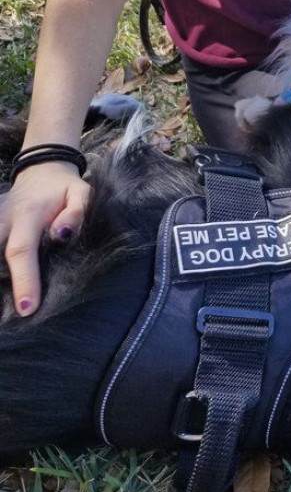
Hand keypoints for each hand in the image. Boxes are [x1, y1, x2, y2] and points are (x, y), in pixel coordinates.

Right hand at [0, 162, 90, 315]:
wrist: (42, 172)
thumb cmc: (65, 189)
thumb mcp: (81, 192)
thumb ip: (76, 212)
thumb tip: (61, 234)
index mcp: (28, 215)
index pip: (21, 251)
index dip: (24, 280)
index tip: (27, 307)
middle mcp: (3, 220)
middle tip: (6, 319)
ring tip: (3, 311)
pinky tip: (2, 294)